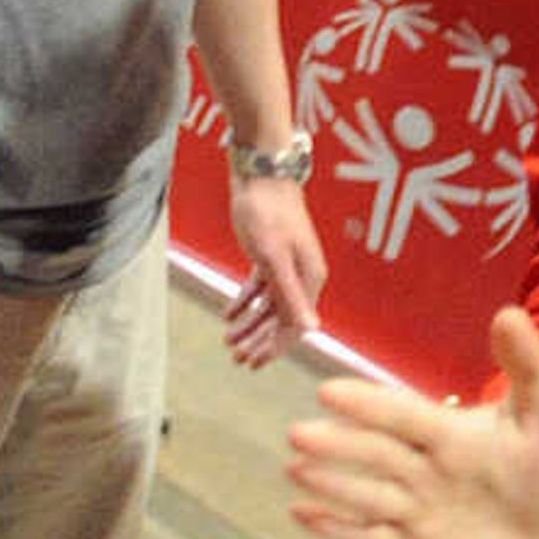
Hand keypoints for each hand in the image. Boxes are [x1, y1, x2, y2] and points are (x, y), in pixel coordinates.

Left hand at [222, 167, 328, 367]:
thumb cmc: (267, 213)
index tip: (252, 363)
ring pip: (269, 306)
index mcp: (309, 280)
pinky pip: (260, 288)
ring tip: (228, 342)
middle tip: (236, 359)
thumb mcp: (273, 257)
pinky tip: (228, 315)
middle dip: (259, 342)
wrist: (261, 175)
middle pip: (282, 319)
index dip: (273, 348)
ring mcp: (287, 266)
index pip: (294, 326)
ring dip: (250, 325)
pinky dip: (245, 302)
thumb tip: (310, 329)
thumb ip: (289, 294)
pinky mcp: (271, 255)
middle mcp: (303, 276)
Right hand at [289, 307, 538, 538]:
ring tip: (297, 471)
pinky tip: (302, 514)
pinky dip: (338, 530)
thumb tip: (509, 313)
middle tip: (299, 435)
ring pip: (368, 495)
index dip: (370, 407)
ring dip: (332, 484)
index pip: (404, 416)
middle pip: (375, 454)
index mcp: (447, 434)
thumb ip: (527, 369)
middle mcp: (420, 467)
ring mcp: (414, 508)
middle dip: (337, 445)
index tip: (329, 393)